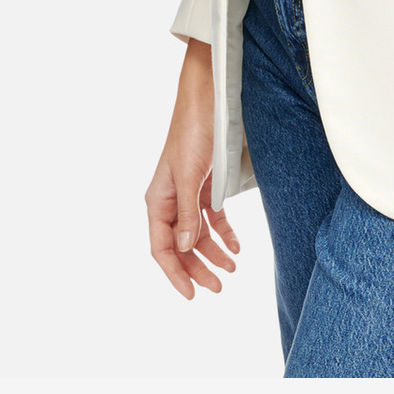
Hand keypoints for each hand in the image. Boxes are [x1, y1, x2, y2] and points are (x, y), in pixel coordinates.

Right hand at [145, 38, 239, 298]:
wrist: (208, 97)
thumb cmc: (193, 131)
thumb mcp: (190, 174)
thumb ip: (187, 213)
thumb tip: (186, 248)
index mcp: (158, 200)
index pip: (162, 248)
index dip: (175, 274)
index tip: (191, 296)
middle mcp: (169, 200)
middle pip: (181, 245)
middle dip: (198, 267)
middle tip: (220, 287)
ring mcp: (187, 193)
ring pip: (197, 234)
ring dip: (213, 252)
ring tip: (232, 269)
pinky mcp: (204, 184)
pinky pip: (211, 217)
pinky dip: (223, 233)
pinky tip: (236, 246)